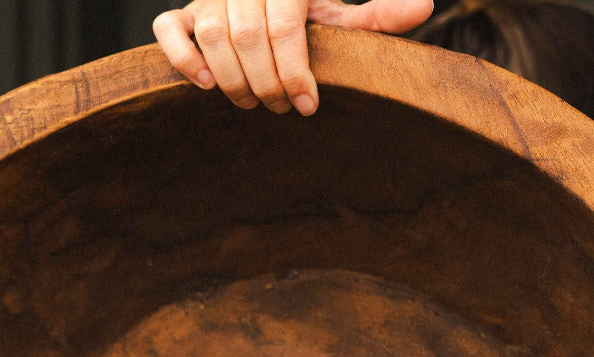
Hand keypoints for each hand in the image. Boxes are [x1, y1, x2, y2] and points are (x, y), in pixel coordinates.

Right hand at [152, 0, 433, 114]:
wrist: (258, 1)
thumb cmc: (301, 18)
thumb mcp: (336, 17)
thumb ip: (374, 17)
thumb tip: (424, 9)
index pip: (284, 25)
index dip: (295, 70)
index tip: (308, 105)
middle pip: (247, 37)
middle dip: (265, 82)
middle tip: (281, 109)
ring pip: (211, 36)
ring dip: (231, 79)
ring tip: (251, 104)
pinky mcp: (183, 14)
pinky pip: (169, 31)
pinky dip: (184, 59)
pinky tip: (206, 86)